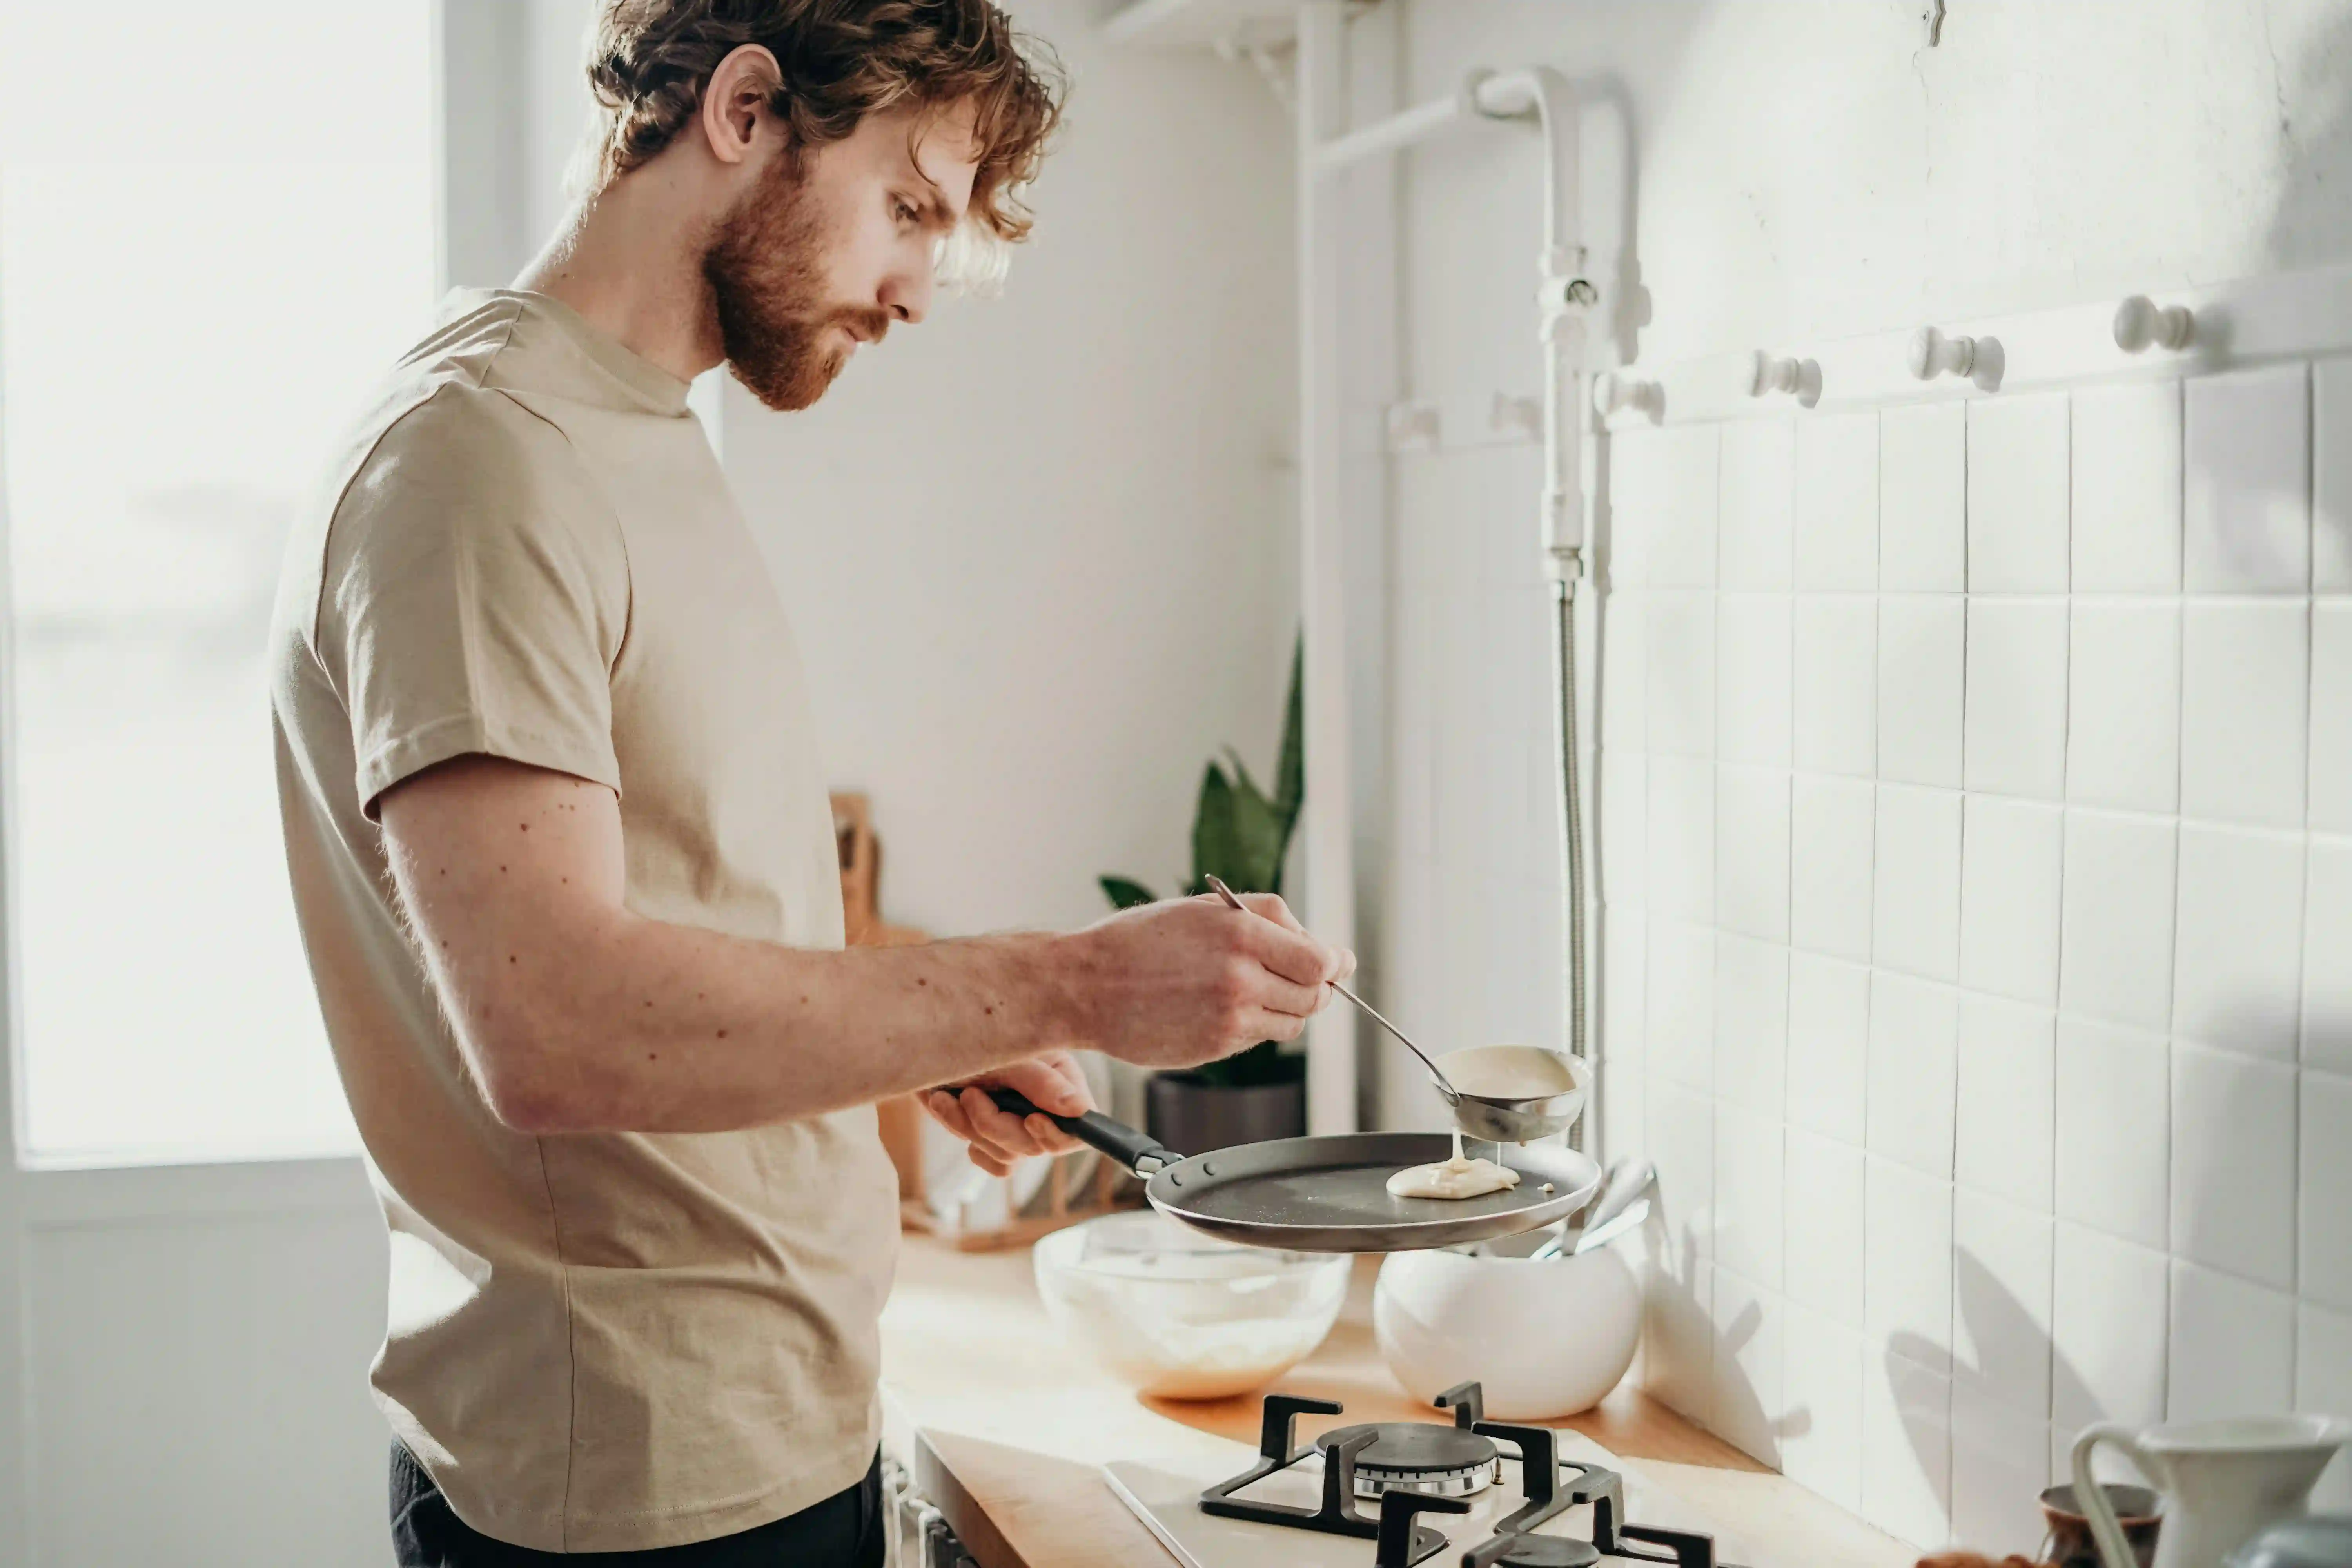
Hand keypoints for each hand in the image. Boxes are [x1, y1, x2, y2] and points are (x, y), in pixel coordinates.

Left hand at [922, 1050, 1094, 1177]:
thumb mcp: (1005, 1056)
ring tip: (946, 1097)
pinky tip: (952, 1112)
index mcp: (1060, 1078)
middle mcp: (1045, 1104)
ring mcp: (1019, 1124)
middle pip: (1038, 1146)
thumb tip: (1080, 1111)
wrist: (921, 1046)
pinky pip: (995, 1163)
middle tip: (970, 1095)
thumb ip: (1042, 1082)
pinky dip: (970, 1143)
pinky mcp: (995, 1138)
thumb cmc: (966, 1037)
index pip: (1080, 1124)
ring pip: (1010, 1156)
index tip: (1030, 1119)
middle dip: (997, 1126)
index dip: (1057, 1132)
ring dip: (971, 1130)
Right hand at [1069, 891, 1354, 1071]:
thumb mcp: (1204, 908)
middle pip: (1314, 995)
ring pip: (1292, 1022)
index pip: (1320, 961)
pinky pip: (1258, 1038)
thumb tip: (1323, 946)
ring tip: (1248, 989)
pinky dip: (1254, 1024)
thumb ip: (1267, 919)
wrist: (1085, 986)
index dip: (1333, 963)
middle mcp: (1241, 978)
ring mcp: (1229, 1018)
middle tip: (1292, 975)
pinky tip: (1220, 1007)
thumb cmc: (1139, 941)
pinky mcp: (1216, 1047)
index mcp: (1242, 934)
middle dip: (1311, 986)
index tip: (1335, 962)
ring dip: (1284, 1008)